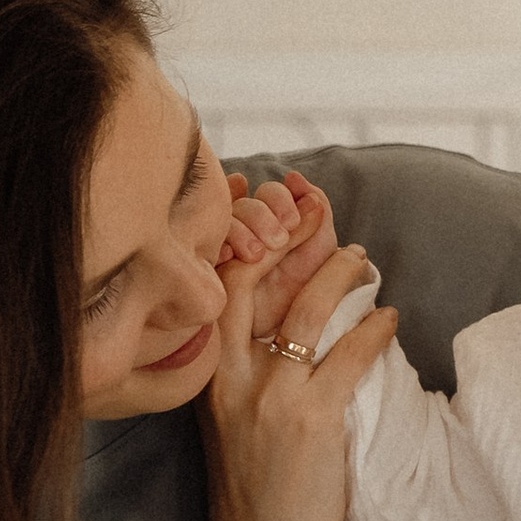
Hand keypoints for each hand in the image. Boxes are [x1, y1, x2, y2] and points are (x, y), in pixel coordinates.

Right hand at [203, 230, 398, 520]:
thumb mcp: (234, 422)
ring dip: (341, 274)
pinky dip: (375, 329)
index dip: (250, 244)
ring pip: (308, 309)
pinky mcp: (310, 418)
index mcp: (207, 375)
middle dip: (291, 239)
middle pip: (255, 281)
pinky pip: (349, 353)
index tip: (279, 217)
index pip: (220, 288)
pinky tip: (388, 318)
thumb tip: (289, 327)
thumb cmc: (253, 494)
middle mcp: (231, 376)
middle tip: (325, 222)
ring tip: (364, 261)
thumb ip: (250, 375)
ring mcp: (270, 395)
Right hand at [218, 169, 342, 340]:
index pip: (270, 193)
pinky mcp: (205, 270)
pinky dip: (216, 246)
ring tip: (255, 254)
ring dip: (241, 229)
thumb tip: (297, 178)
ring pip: (223, 222)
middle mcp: (245, 231)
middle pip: (244, 204)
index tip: (294, 219)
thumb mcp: (318, 252)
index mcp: (273, 222)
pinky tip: (227, 257)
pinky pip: (202, 247)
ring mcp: (223, 248)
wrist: (288, 342)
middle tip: (278, 239)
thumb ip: (316, 212)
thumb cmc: (301, 295)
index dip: (280, 198)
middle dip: (262, 215)